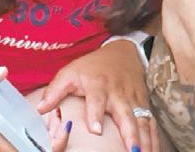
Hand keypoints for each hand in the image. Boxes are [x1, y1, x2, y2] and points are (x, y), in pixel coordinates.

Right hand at [0, 65, 68, 151]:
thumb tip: (1, 71)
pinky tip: (49, 122)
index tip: (56, 128)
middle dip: (52, 143)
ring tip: (57, 119)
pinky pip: (27, 148)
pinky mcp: (4, 143)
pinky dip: (42, 139)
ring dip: (49, 141)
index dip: (43, 146)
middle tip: (60, 120)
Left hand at [36, 40, 156, 151]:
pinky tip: (154, 151)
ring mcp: (134, 100)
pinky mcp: (144, 104)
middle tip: (132, 149)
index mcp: (98, 85)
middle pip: (126, 114)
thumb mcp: (70, 72)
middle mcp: (119, 93)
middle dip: (130, 133)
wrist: (122, 53)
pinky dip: (154, 138)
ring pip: (142, 121)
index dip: (96, 114)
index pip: (97, 100)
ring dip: (145, 139)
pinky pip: (151, 123)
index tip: (95, 130)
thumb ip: (55, 91)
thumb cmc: (92, 67)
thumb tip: (40, 109)